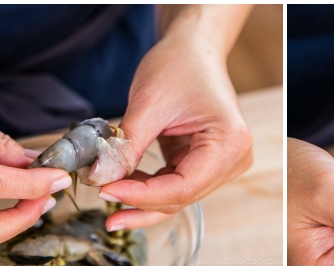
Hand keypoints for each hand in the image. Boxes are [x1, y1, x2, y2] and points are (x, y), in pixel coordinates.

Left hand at [97, 5, 253, 230]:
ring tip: (108, 195)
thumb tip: (100, 178)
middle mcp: (234, 158)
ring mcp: (222, 163)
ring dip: (142, 199)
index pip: (183, 187)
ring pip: (177, 196)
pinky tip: (122, 184)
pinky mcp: (207, 163)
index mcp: (230, 143)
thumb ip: (126, 146)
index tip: (106, 190)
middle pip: (182, 197)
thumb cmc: (180, 65)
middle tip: (103, 202)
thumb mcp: (149, 104)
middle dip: (140, 202)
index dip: (142, 196)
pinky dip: (148, 187)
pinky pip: (175, 185)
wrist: (193, 48)